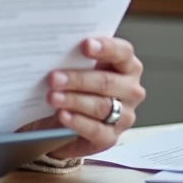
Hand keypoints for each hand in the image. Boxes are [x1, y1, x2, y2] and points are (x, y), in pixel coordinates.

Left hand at [19, 37, 145, 159]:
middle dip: (79, 79)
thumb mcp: (73, 68)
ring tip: (53, 97)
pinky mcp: (111, 137)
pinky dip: (78, 122)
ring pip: (101, 106)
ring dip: (74, 100)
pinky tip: (63, 115)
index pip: (123, 52)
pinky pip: (96, 130)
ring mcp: (124, 115)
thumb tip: (54, 48)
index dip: (106, 48)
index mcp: (125, 66)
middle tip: (54, 78)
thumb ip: (72, 56)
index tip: (85, 45)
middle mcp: (130, 90)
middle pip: (108, 82)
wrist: (60, 123)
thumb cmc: (71, 87)